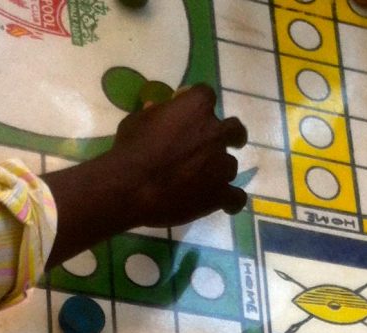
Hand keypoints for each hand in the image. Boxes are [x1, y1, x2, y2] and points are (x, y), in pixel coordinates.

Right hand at [115, 83, 248, 226]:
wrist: (131, 187)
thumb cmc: (130, 150)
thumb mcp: (137, 121)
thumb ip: (154, 114)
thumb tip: (155, 107)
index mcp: (196, 108)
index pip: (206, 94)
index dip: (198, 102)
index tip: (189, 109)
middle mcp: (215, 133)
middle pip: (235, 129)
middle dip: (230, 135)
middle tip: (217, 144)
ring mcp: (221, 165)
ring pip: (231, 165)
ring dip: (219, 170)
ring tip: (202, 181)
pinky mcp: (220, 194)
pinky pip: (237, 198)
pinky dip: (231, 200)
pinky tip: (224, 203)